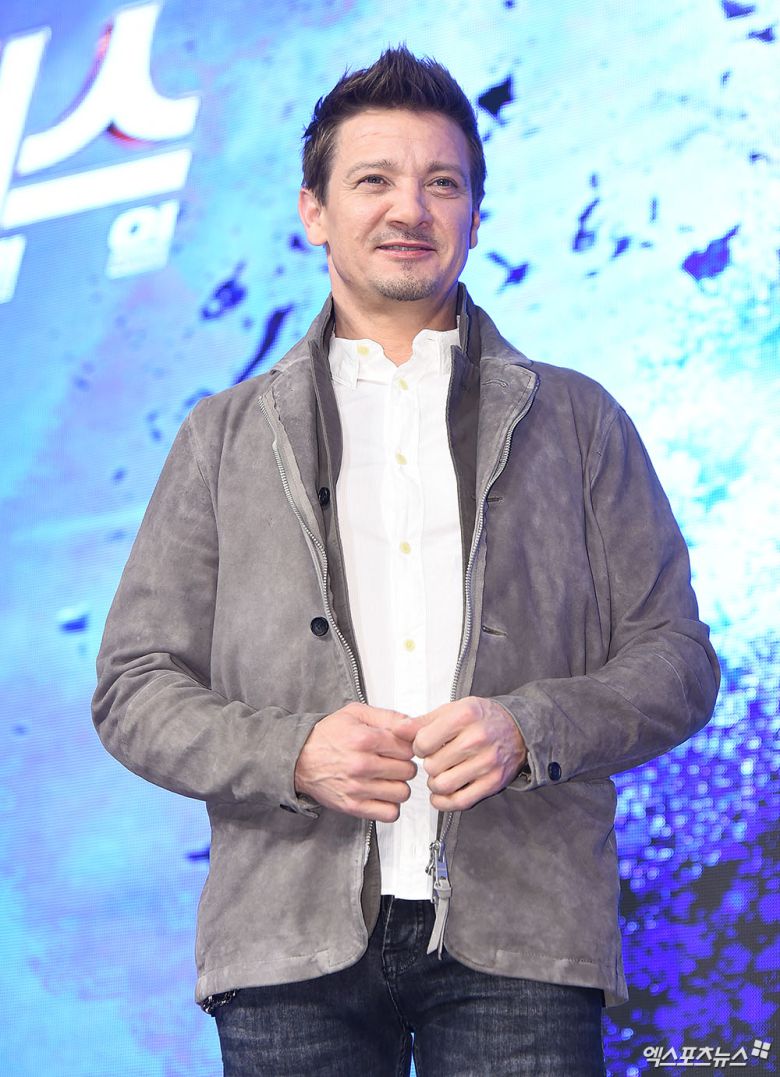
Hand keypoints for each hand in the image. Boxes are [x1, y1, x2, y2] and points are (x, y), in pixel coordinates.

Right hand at [294, 702, 416, 821]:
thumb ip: (389, 717)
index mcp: (365, 739)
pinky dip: (390, 806)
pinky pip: (389, 813)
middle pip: (408, 771)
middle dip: (403, 765)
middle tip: (391, 762)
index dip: (406, 747)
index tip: (398, 747)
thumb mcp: (357, 714)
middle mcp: (362, 764)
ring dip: (398, 786)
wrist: (299, 758)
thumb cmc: (327, 736)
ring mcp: (357, 788)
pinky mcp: (353, 806)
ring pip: (402, 793)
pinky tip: (382, 794)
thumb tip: (413, 725)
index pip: (408, 748)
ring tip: (387, 778)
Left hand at [396, 697, 525, 810]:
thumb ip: (422, 721)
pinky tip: (440, 794)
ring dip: (434, 783)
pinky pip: (460, 801)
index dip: (418, 746)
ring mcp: (487, 763)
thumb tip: (397, 731)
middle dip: (428, 764)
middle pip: (432, 765)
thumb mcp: (453, 710)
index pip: (423, 742)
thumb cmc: (482, 718)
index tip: (425, 746)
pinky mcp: (493, 783)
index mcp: (465, 716)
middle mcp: (477, 739)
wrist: (519, 729)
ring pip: (443, 785)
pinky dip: (443, 802)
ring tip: (439, 774)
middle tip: (435, 759)